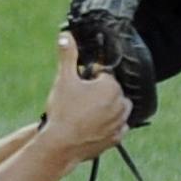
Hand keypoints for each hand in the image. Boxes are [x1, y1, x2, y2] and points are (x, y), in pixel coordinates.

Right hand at [40, 30, 132, 164]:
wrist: (59, 146)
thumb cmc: (62, 111)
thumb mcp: (63, 80)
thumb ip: (68, 56)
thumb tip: (66, 35)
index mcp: (111, 86)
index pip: (102, 75)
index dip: (87, 78)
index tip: (76, 88)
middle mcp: (121, 103)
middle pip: (110, 91)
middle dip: (97, 94)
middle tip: (78, 103)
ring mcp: (120, 122)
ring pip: (115, 109)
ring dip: (105, 109)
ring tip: (85, 115)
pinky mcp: (116, 138)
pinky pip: (117, 128)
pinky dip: (108, 126)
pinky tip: (93, 127)